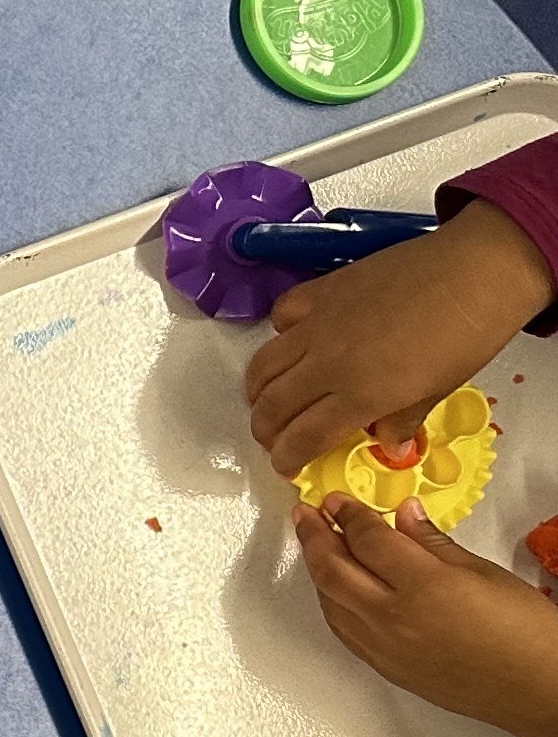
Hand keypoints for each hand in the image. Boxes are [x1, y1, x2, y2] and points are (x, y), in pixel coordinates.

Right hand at [247, 200, 552, 476]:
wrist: (476, 270)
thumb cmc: (468, 334)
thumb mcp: (441, 389)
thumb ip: (404, 420)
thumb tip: (390, 444)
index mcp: (359, 396)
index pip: (302, 439)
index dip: (287, 458)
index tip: (287, 466)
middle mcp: (326, 364)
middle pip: (271, 408)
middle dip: (266, 431)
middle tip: (276, 438)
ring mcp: (317, 325)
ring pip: (262, 367)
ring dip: (259, 391)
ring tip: (270, 398)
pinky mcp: (319, 292)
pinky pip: (281, 319)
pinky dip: (280, 336)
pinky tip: (296, 340)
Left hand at [298, 497, 557, 736]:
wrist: (537, 689)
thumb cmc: (526, 631)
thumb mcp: (484, 573)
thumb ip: (434, 543)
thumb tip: (405, 514)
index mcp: (423, 586)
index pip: (368, 540)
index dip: (348, 515)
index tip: (337, 500)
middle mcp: (393, 618)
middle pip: (334, 570)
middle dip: (314, 536)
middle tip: (306, 513)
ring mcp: (384, 648)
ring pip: (330, 601)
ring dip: (318, 569)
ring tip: (317, 544)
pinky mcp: (384, 669)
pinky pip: (343, 629)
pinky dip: (332, 601)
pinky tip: (336, 587)